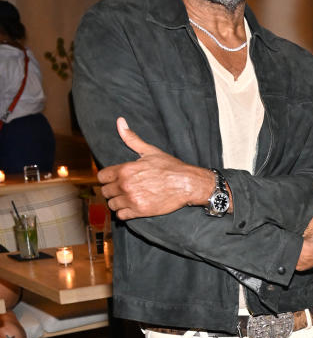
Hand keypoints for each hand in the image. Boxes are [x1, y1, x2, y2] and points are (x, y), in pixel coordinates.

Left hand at [98, 118, 212, 219]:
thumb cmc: (170, 167)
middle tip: (122, 190)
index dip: (107, 178)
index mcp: (125, 169)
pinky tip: (131, 207)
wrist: (187, 183)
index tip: (114, 180)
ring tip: (126, 199)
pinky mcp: (139, 211)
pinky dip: (124, 213)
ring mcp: (132, 199)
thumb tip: (120, 121)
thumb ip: (131, 138)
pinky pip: (121, 215)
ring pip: (112, 204)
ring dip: (117, 202)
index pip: (101, 177)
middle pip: (105, 192)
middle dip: (112, 190)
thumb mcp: (149, 150)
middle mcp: (125, 185)